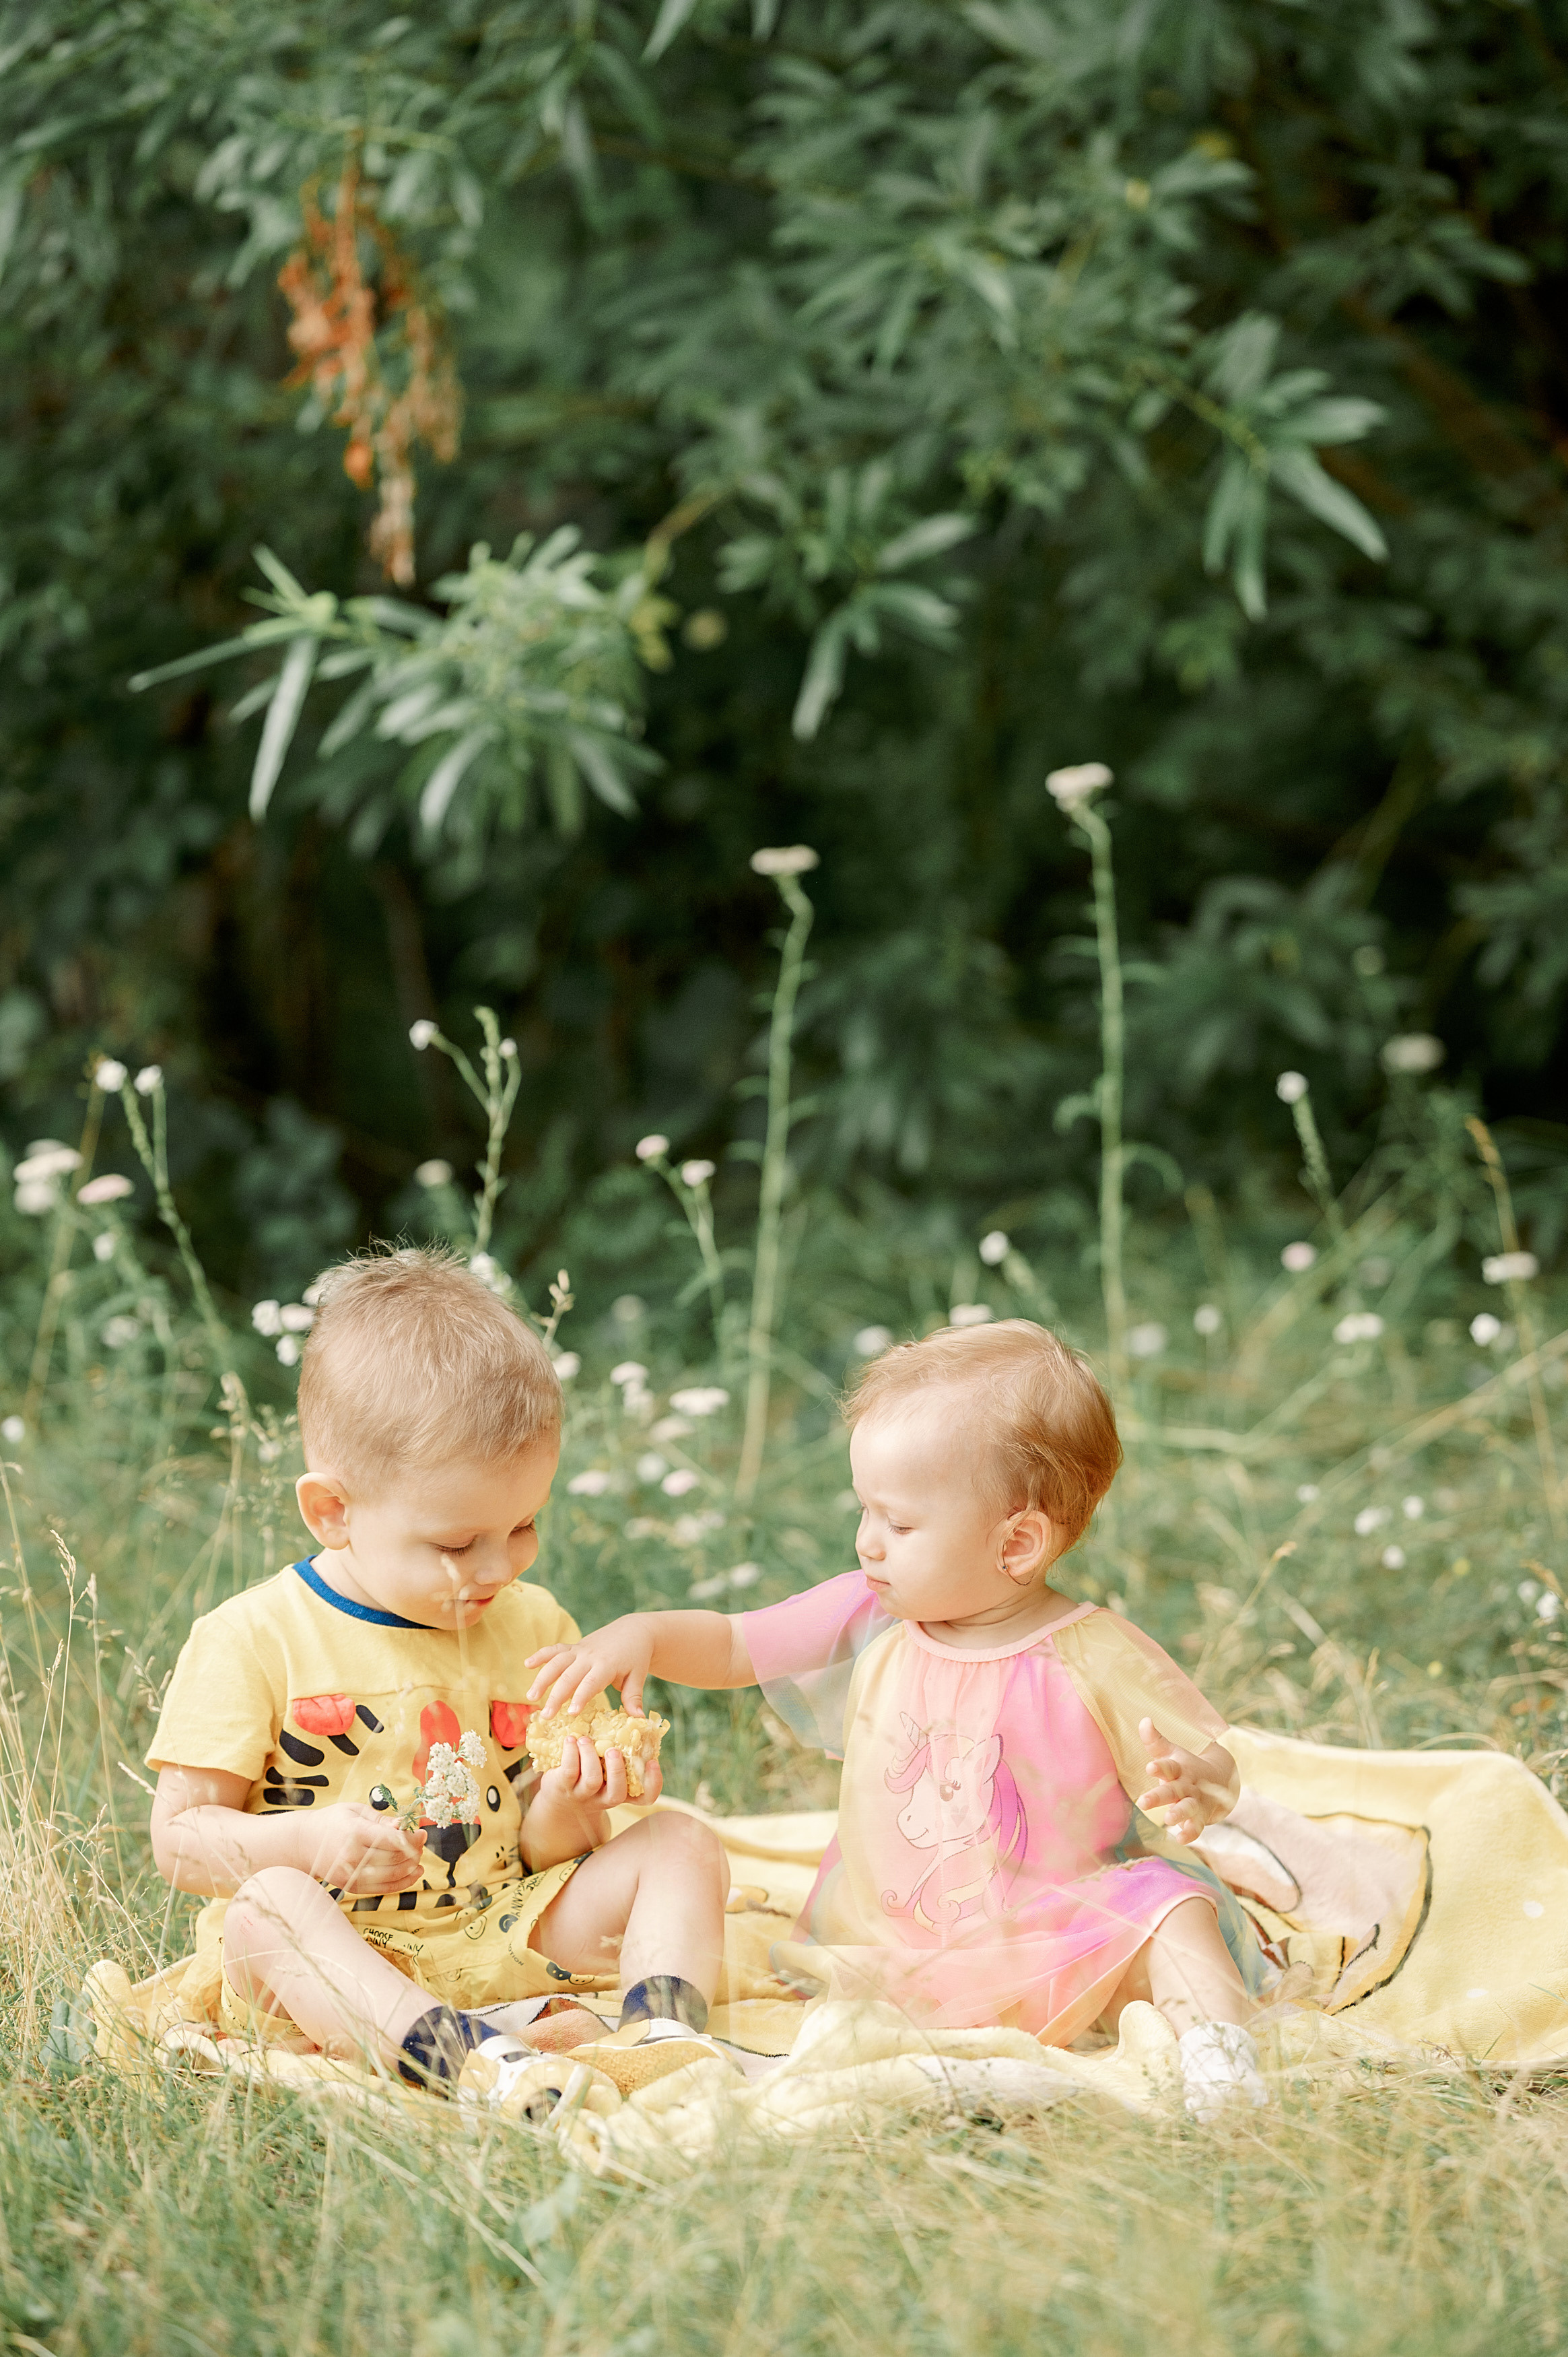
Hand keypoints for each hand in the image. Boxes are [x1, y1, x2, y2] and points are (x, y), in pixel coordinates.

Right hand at [296, 1802, 426, 1894]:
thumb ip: (381, 1819)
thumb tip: (404, 1825)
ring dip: (411, 1867)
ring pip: (391, 1875)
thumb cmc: (332, 1821)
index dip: (412, 1838)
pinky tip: (415, 1874)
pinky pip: (383, 1888)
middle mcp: (352, 1856)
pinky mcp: (351, 1887)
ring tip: (420, 1858)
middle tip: (421, 1842)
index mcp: (354, 1832)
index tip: (423, 1832)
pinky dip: (403, 1883)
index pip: (392, 1839)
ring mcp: (351, 1874)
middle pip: (394, 1858)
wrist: (303, 1843)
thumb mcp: (355, 1810)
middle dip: (414, 1851)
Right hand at [526, 1615, 656, 1718]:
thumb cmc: (636, 1658)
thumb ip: (634, 1698)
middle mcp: (590, 1656)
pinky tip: (527, 1664)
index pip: (591, 1682)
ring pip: (557, 1662)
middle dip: (556, 1695)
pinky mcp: (574, 1647)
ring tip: (530, 1696)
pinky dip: (541, 1655)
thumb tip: (638, 1720)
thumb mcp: (638, 1677)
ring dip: (542, 1678)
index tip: (571, 1712)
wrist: (634, 1631)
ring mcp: (580, 1650)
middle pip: (569, 1675)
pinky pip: (555, 1649)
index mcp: (607, 1665)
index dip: (581, 1697)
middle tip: (546, 1715)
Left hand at [535, 1735, 663, 1814]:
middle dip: (617, 1770)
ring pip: (592, 1780)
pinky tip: (571, 1739)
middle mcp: (604, 1797)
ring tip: (585, 1739)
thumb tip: (637, 1717)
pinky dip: (571, 1753)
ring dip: (590, 1756)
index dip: (653, 1783)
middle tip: (613, 1750)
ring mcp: (583, 1795)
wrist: (559, 1796)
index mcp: (621, 1791)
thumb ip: (622, 1749)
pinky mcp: (563, 1787)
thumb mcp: (607, 1765)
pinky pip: (569, 1772)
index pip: (644, 1797)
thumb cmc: (589, 1773)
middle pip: (616, 1794)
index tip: (652, 1762)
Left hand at [1136, 1719, 1228, 1845]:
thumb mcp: (1171, 1753)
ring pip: (1188, 1808)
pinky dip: (1190, 1833)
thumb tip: (1144, 1720)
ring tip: (1167, 1820)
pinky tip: (1180, 1839)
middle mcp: (1188, 1785)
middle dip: (1159, 1796)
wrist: (1220, 1780)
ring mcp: (1196, 1802)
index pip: (1169, 1766)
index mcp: (1180, 1768)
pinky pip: (1197, 1827)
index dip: (1160, 1767)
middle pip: (1174, 1790)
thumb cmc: (1185, 1767)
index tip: (1150, 1768)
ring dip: (1179, 1814)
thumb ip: (1154, 1740)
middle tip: (1143, 1802)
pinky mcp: (1200, 1818)